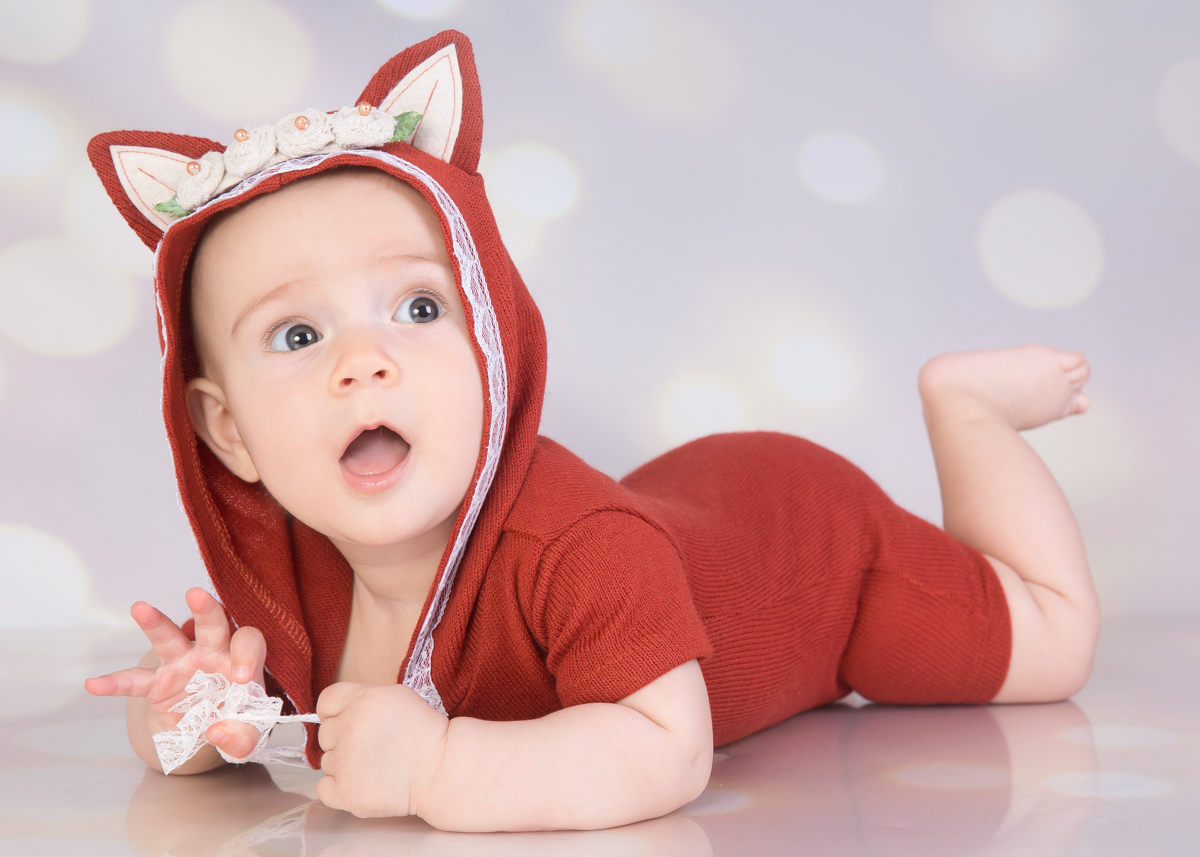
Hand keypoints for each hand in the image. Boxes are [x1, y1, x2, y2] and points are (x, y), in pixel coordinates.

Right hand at [84, 587, 265, 764]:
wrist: (207, 728)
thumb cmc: (236, 721)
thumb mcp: (247, 736)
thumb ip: (241, 738)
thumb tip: (218, 732)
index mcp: (241, 660)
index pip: (248, 643)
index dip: (246, 656)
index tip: (240, 677)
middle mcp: (212, 653)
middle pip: (213, 626)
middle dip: (207, 609)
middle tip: (197, 594)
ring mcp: (182, 664)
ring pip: (170, 639)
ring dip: (156, 624)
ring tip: (139, 608)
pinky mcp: (156, 683)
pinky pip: (133, 681)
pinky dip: (114, 683)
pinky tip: (94, 683)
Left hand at [315, 682, 448, 817]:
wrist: (440, 768)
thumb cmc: (422, 732)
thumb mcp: (395, 696)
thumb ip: (361, 699)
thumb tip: (334, 714)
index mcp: (361, 700)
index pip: (325, 703)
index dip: (336, 713)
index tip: (350, 721)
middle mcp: (349, 728)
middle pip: (325, 734)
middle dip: (344, 740)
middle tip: (372, 746)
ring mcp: (346, 762)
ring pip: (327, 762)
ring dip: (345, 765)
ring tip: (375, 766)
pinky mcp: (347, 792)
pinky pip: (323, 788)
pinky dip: (339, 788)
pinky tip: (363, 783)